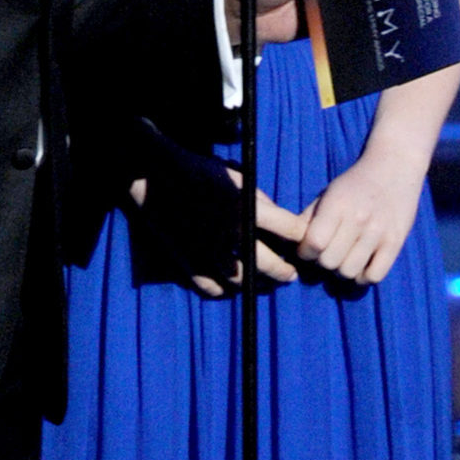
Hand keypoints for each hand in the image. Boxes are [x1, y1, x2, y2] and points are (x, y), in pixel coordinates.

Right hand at [130, 167, 302, 293]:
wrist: (153, 176)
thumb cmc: (197, 171)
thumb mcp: (236, 177)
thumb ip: (260, 201)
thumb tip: (279, 221)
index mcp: (243, 206)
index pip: (288, 228)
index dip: (301, 236)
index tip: (305, 242)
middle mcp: (227, 232)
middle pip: (267, 264)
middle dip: (284, 271)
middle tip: (290, 274)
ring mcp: (205, 250)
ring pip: (241, 280)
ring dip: (257, 283)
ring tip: (265, 282)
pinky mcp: (186, 260)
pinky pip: (210, 286)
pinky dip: (224, 289)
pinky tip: (231, 284)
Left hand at [297, 154, 424, 283]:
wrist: (393, 168)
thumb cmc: (354, 184)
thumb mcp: (328, 193)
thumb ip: (309, 218)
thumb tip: (291, 244)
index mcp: (337, 205)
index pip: (314, 242)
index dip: (305, 251)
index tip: (308, 248)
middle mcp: (358, 219)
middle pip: (329, 261)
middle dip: (323, 261)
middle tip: (327, 252)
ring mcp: (379, 231)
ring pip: (349, 271)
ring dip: (342, 270)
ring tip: (344, 257)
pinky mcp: (396, 242)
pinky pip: (375, 276)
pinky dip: (364, 276)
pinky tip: (361, 265)